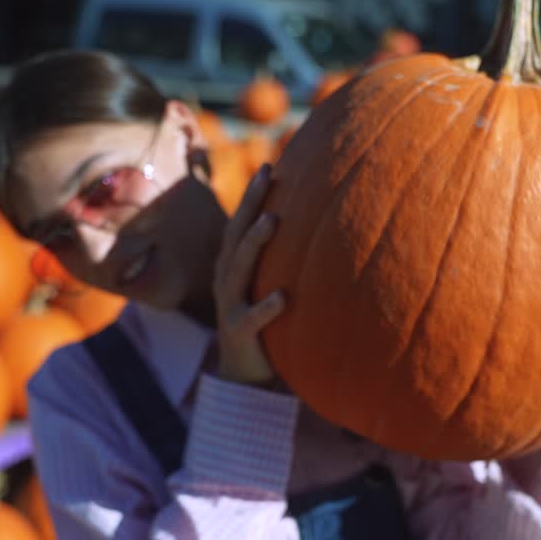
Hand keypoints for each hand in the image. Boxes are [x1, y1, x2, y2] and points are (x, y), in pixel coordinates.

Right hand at [214, 164, 284, 385]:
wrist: (242, 372)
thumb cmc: (260, 319)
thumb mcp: (263, 283)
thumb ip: (277, 258)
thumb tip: (313, 221)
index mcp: (232, 265)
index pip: (239, 223)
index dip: (252, 196)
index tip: (270, 167)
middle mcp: (227, 280)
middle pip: (236, 236)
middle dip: (249, 204)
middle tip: (267, 176)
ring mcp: (231, 306)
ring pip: (238, 270)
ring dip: (254, 244)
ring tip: (272, 221)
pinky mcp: (240, 334)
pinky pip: (253, 319)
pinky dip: (267, 308)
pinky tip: (285, 297)